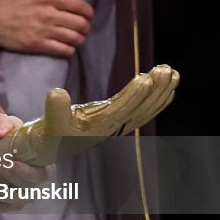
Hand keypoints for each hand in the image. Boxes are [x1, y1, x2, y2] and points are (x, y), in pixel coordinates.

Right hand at [0, 0, 93, 55]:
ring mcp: (42, 31)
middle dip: (86, 27)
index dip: (89, 12)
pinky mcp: (37, 45)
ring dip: (80, 39)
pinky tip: (68, 47)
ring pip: (73, 38)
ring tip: (78, 38)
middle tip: (84, 28)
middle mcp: (47, 14)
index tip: (89, 15)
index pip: (79, 5)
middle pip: (79, 23)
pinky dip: (70, 50)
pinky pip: (63, 50)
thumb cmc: (9, 0)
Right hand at [0, 64, 179, 167]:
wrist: (46, 148)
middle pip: (138, 110)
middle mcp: (109, 129)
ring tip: (173, 73)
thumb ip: (53, 110)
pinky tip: (166, 87)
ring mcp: (115, 125)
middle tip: (166, 71)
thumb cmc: (46, 135)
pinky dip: (155, 99)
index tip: (145, 78)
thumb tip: (57, 92)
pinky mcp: (115, 120)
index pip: (117, 111)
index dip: (132, 96)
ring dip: (159, 93)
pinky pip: (140, 110)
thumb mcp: (47, 123)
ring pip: (143, 110)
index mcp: (94, 129)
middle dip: (154, 91)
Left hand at [0, 113, 51, 211]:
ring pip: (15, 201)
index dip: (25, 171)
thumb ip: (5, 124)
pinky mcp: (10, 204)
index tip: (8, 162)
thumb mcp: (9, 125)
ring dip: (1, 194)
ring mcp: (24, 196)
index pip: (40, 174)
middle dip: (8, 178)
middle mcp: (37, 185)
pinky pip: (3, 209)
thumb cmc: (8, 136)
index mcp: (44, 167)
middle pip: (26, 190)